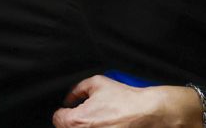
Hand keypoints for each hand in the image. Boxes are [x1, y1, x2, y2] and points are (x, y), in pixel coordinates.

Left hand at [52, 77, 199, 127]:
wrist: (147, 113)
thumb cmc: (125, 99)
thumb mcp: (97, 82)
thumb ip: (78, 89)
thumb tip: (70, 97)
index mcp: (76, 121)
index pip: (58, 119)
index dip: (64, 111)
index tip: (71, 109)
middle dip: (74, 121)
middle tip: (89, 114)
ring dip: (86, 126)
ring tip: (100, 120)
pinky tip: (107, 125)